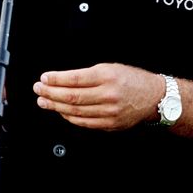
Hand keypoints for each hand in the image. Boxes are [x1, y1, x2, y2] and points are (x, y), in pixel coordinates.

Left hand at [33, 63, 161, 130]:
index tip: (44, 78)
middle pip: (71, 96)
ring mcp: (109, 112)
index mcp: (107, 76)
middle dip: (50, 93)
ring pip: (75, 111)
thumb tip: (62, 80)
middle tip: (38, 90)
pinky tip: (60, 111)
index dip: (56, 79)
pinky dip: (69, 117)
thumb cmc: (132, 80)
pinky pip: (84, 122)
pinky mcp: (110, 124)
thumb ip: (88, 75)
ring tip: (44, 101)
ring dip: (55, 106)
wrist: (154, 97)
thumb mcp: (111, 68)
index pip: (74, 79)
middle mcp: (108, 94)